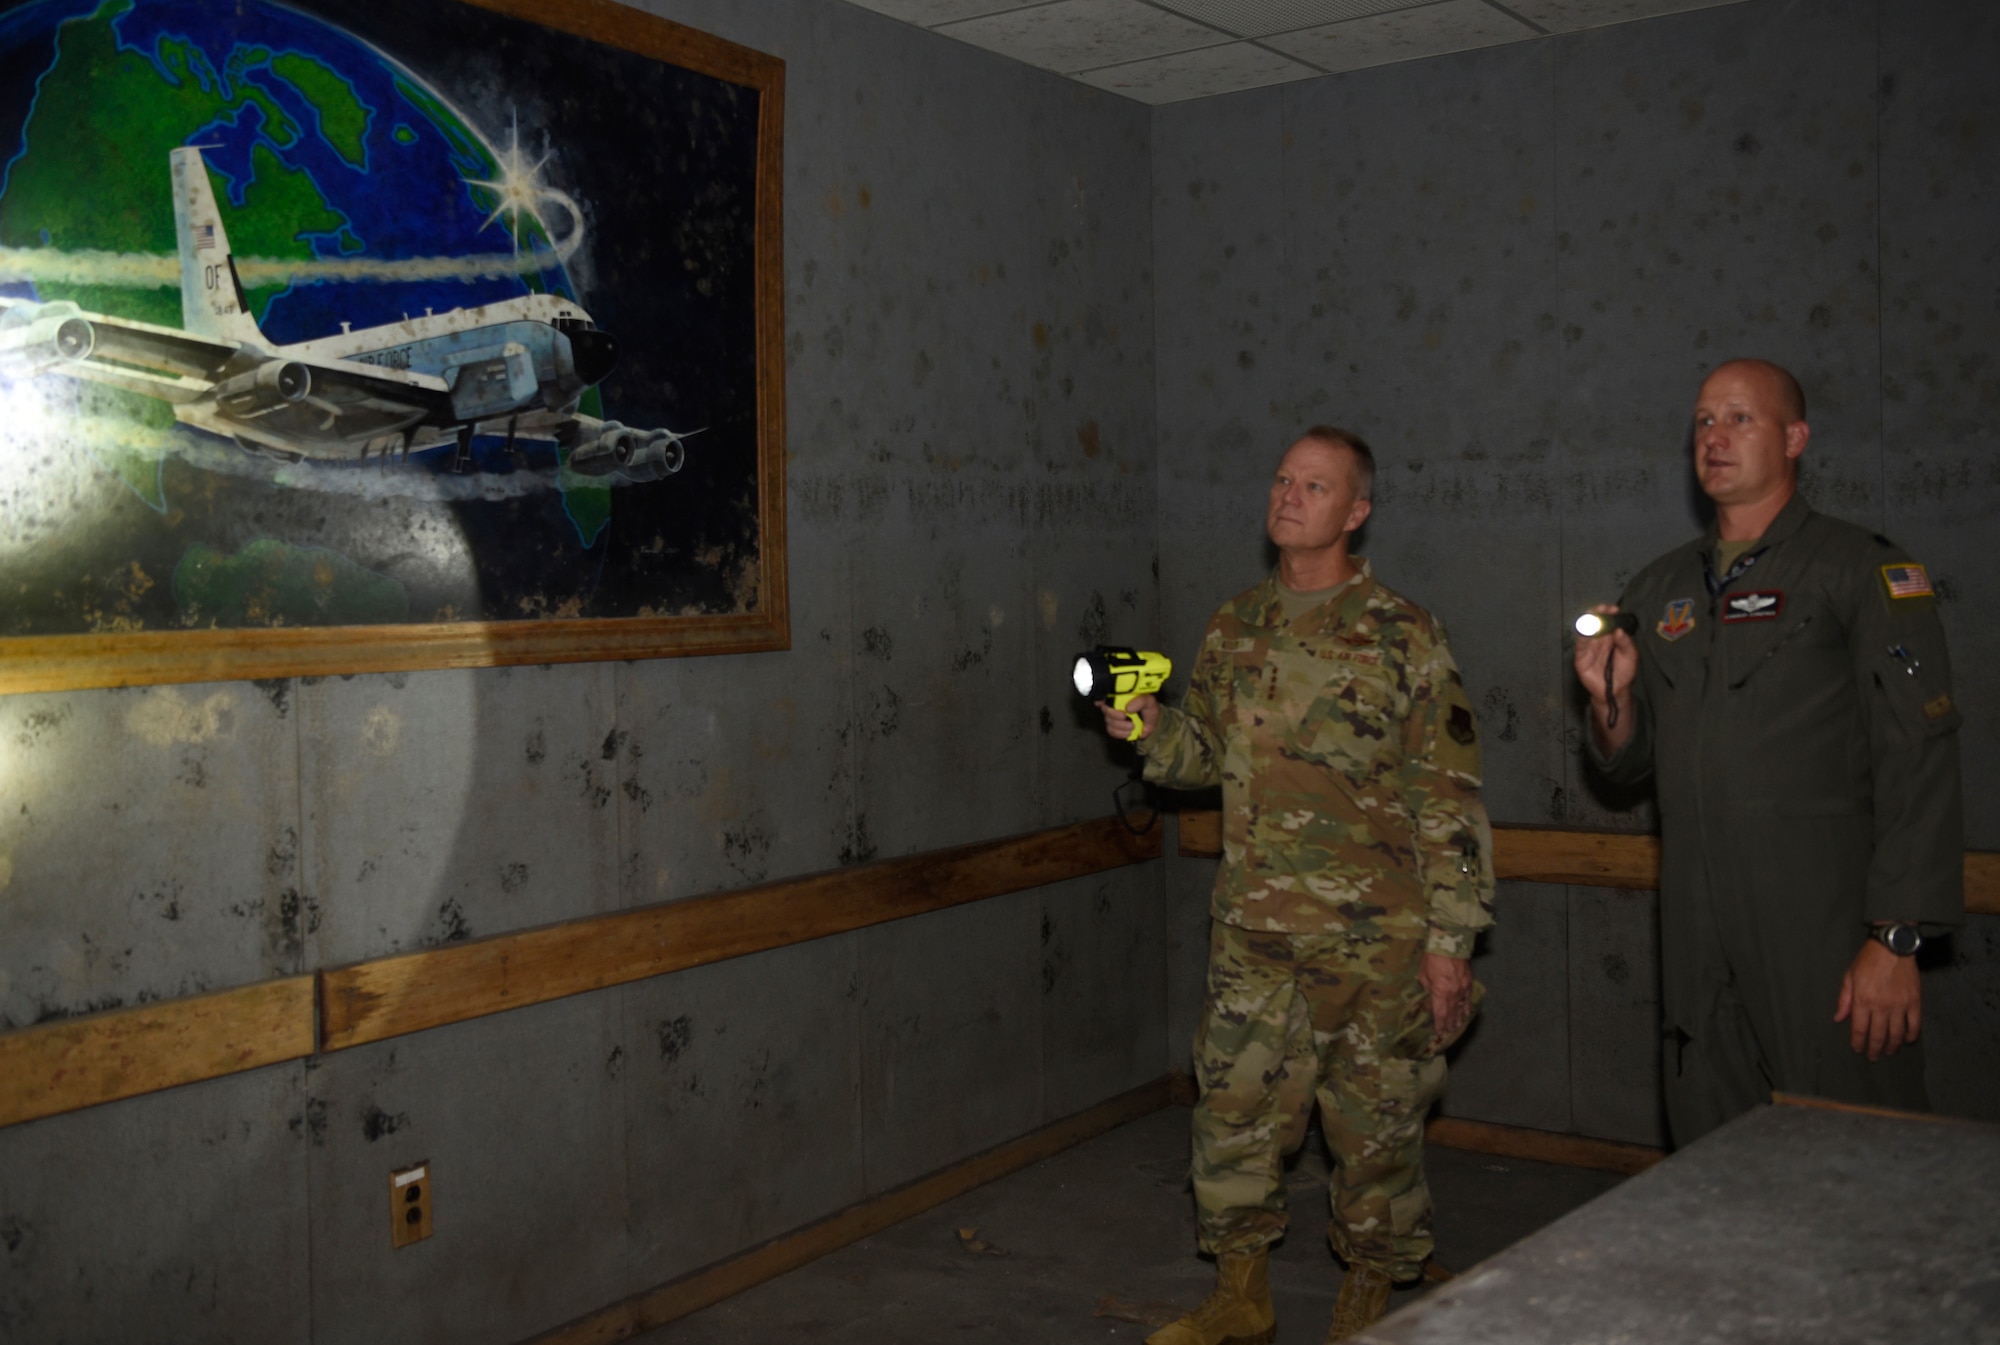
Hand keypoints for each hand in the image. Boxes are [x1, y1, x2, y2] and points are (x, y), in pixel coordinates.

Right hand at [1098, 693, 1160, 740]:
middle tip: (1125, 717)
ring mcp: (1113, 717)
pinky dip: (1120, 733)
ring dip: (1120, 726)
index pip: (1106, 695)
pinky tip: (1128, 732)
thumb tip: (1128, 708)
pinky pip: (1111, 731)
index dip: (1101, 700)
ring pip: (1108, 721)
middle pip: (1106, 710)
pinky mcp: (1115, 728)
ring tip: (1132, 726)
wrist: (1153, 724)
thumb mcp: (1149, 701)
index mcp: (1121, 695)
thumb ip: (1141, 701)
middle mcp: (1114, 705)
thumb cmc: (1149, 709)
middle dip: (1114, 715)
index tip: (1102, 703)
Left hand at [1419, 953, 1472, 1046]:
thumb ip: (1427, 990)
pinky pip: (1468, 998)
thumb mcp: (1423, 975)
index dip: (1440, 1024)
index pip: (1440, 1013)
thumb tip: (1429, 1000)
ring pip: (1461, 1007)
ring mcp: (1462, 988)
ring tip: (1458, 1026)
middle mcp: (1453, 993)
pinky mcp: (1468, 982)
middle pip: (1452, 1013)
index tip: (1439, 1032)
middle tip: (1449, 1032)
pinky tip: (1467, 1011)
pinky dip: (1467, 1006)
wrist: (1449, 943)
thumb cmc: (1431, 958)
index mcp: (1440, 992)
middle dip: (1450, 1023)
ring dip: (1459, 1017)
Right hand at [1572, 605, 1637, 752]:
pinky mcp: (1580, 657)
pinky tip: (1586, 631)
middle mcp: (1598, 639)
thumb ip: (1625, 643)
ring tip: (1592, 616)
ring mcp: (1588, 647)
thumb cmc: (1624, 672)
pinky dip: (1581, 636)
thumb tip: (1618, 630)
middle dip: (1597, 613)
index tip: (1614, 608)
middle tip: (1602, 608)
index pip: (1607, 620)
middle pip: (1594, 621)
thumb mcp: (1631, 656)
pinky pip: (1580, 644)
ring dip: (1587, 622)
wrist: (1615, 691)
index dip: (1608, 612)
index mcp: (1610, 636)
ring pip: (1585, 630)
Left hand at [1834, 938, 1921, 1059]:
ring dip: (1892, 1046)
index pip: (1860, 1029)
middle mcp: (1882, 1006)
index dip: (1858, 1043)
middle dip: (1875, 1049)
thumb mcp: (1849, 977)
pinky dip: (1911, 1035)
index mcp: (1863, 1000)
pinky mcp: (1915, 1002)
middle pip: (1878, 1035)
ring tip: (1889, 1052)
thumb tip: (1839, 1019)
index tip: (1858, 1050)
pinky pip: (1914, 1024)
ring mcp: (1900, 1005)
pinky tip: (1907, 1040)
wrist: (1892, 948)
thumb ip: (1845, 1000)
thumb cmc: (1867, 961)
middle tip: (1873, 1057)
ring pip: (1896, 1033)